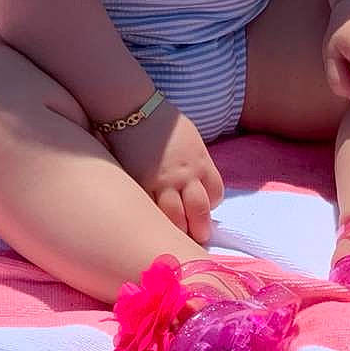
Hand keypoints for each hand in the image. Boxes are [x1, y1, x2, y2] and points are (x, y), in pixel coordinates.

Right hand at [103, 100, 223, 244]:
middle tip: (198, 239)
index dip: (211, 204)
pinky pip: (151, 208)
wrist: (134, 111)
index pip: (215, 193)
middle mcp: (186, 176)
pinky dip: (154, 218)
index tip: (203, 208)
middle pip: (199, 211)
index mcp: (201, 162)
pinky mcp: (141, 185)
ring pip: (175, 217)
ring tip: (175, 239)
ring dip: (177, 231)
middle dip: (200, 228)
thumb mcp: (192, 138)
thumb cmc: (163, 121)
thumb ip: (198, 160)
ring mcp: (163, 182)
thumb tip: (198, 177)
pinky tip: (153, 225)